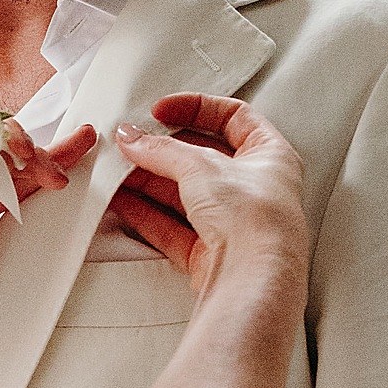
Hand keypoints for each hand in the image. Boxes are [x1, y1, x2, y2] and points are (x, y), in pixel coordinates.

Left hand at [0, 124, 96, 354]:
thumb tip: (0, 168)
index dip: (2, 142)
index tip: (30, 151)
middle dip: (34, 154)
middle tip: (74, 146)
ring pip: (12, 192)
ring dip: (42, 177)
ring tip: (77, 160)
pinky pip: (18, 226)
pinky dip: (41, 212)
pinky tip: (61, 198)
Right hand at [108, 94, 305, 291]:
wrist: (255, 279)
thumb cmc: (256, 220)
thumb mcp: (203, 166)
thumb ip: (162, 150)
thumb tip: (135, 139)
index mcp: (270, 156)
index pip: (234, 117)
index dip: (196, 108)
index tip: (162, 110)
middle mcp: (254, 189)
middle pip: (201, 158)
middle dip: (162, 150)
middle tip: (131, 142)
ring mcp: (231, 222)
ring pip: (183, 193)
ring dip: (148, 180)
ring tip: (117, 169)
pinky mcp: (209, 252)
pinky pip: (172, 225)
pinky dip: (145, 212)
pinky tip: (121, 201)